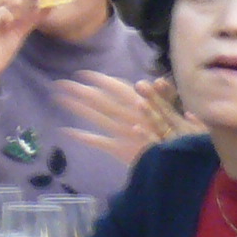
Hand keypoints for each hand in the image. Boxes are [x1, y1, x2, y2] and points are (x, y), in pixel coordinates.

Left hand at [54, 72, 204, 166]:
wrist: (178, 163)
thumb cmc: (179, 135)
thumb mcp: (174, 112)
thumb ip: (163, 94)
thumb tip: (151, 80)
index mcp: (142, 102)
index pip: (114, 86)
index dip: (97, 79)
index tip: (82, 73)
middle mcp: (128, 114)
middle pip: (99, 98)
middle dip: (78, 90)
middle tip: (59, 83)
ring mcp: (122, 131)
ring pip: (94, 116)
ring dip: (75, 106)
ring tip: (58, 98)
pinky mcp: (119, 149)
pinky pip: (96, 141)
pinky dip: (80, 135)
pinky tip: (65, 131)